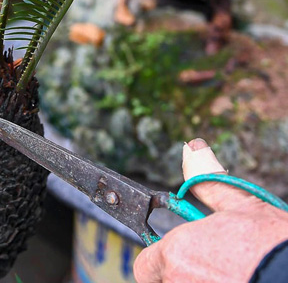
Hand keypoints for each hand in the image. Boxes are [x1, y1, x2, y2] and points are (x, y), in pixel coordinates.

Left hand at [134, 139, 287, 282]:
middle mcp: (179, 281)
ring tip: (229, 271)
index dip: (158, 256)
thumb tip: (194, 149)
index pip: (144, 263)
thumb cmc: (274, 244)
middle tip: (206, 261)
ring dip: (197, 280)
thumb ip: (208, 181)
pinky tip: (237, 280)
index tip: (173, 252)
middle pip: (165, 279)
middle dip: (179, 271)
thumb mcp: (242, 205)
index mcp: (176, 252)